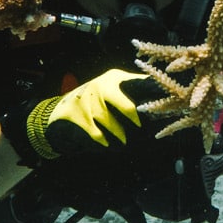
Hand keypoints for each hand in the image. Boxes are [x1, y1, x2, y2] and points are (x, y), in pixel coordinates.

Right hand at [1, 67, 156, 166]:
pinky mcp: (76, 115)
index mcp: (115, 78)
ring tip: (122, 141)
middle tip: (140, 128)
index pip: (140, 85)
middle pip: (127, 105)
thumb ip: (134, 93)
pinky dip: (103, 141)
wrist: (56, 114)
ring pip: (110, 121)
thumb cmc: (93, 105)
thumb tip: (162, 103)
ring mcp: (87, 100)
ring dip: (118, 134)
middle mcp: (101, 86)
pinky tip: (106, 144)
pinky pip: (96, 133)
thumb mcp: (112, 92)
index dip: (154, 97)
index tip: (165, 109)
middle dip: (135, 119)